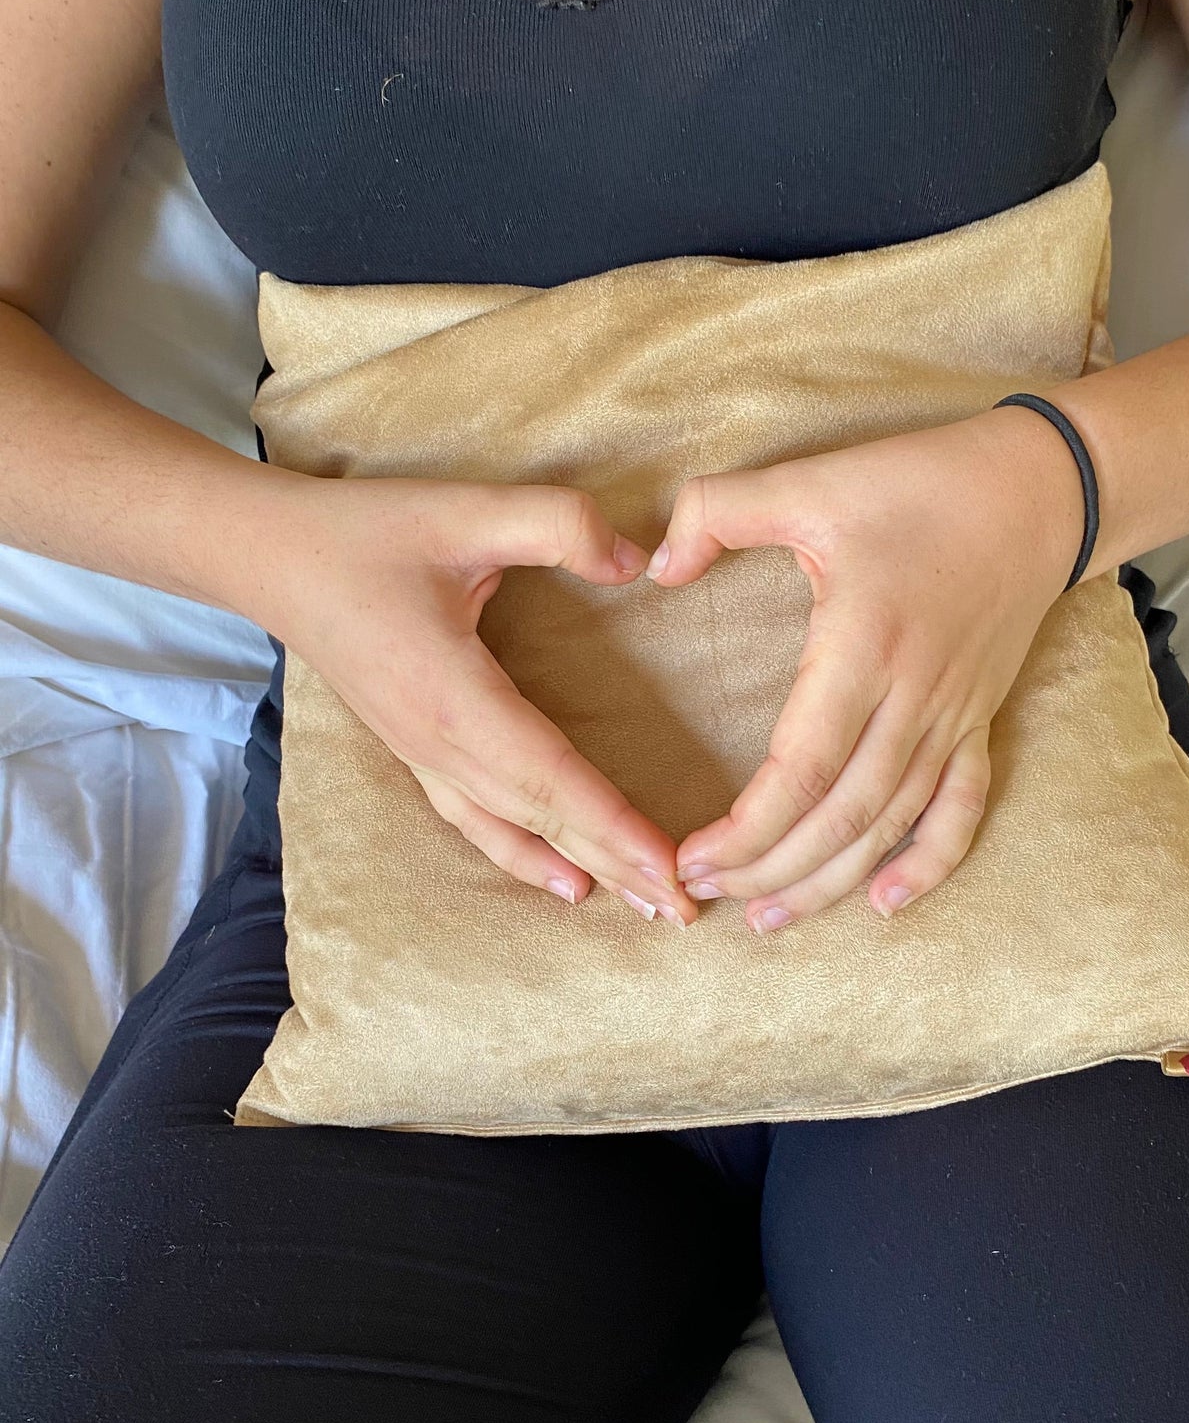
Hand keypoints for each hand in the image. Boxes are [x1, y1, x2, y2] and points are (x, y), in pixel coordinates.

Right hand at [252, 475, 696, 925]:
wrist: (267, 556)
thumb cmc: (365, 534)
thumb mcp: (466, 511)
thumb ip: (558, 527)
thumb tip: (637, 562)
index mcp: (456, 700)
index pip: (554, 780)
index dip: (617, 828)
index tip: (672, 871)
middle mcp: (439, 745)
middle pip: (543, 821)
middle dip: (619, 866)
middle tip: (686, 912)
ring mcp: (421, 755)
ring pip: (511, 831)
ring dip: (581, 868)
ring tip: (639, 905)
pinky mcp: (413, 748)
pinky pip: (477, 820)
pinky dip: (525, 855)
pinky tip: (559, 877)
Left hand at [645, 405, 1087, 930]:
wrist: (1039, 488)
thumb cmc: (921, 482)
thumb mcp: (810, 479)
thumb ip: (719, 512)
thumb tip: (655, 566)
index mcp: (864, 646)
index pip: (804, 768)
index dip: (748, 829)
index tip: (694, 857)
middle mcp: (913, 697)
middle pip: (843, 815)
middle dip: (772, 869)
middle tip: (706, 895)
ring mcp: (953, 715)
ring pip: (892, 823)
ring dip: (830, 880)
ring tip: (767, 917)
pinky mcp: (979, 718)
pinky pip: (962, 807)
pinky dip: (931, 863)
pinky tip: (888, 903)